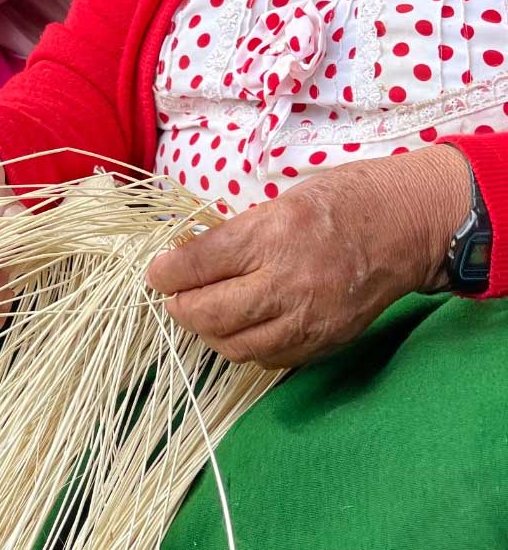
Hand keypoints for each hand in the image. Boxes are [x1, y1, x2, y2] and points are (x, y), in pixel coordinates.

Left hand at [146, 145, 471, 368]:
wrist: (405, 226)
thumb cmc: (337, 203)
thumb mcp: (276, 203)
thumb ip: (230, 237)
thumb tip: (183, 261)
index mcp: (271, 236)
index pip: (196, 266)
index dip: (165, 273)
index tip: (156, 273)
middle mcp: (287, 283)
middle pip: (208, 314)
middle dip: (180, 308)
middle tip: (175, 298)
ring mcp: (308, 319)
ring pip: (234, 346)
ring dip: (209, 333)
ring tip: (204, 314)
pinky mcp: (323, 342)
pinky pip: (267, 358)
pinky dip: (245, 346)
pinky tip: (241, 327)